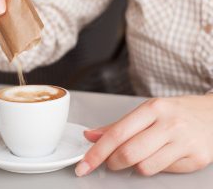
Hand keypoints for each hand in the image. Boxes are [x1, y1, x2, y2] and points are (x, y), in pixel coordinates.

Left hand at [76, 94, 212, 175]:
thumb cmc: (175, 112)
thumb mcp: (147, 112)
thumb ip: (117, 126)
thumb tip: (90, 136)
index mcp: (153, 108)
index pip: (117, 134)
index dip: (96, 153)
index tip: (83, 166)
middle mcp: (169, 123)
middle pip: (128, 153)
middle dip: (112, 163)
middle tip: (111, 161)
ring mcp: (185, 141)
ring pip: (145, 167)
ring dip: (134, 167)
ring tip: (141, 155)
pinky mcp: (197, 158)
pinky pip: (164, 171)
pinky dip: (155, 168)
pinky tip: (161, 156)